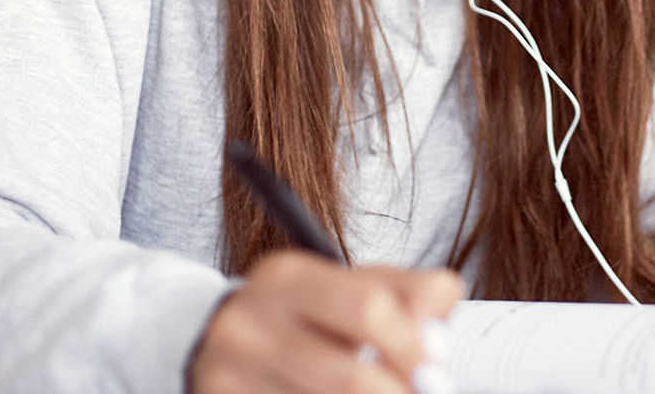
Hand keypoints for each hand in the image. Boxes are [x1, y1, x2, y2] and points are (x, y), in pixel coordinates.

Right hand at [189, 251, 463, 393]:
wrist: (216, 341)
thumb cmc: (309, 316)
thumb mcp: (353, 287)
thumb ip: (410, 293)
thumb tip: (439, 336)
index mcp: (286, 276)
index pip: (369, 308)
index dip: (413, 345)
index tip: (437, 367)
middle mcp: (248, 323)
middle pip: (351, 378)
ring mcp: (227, 374)